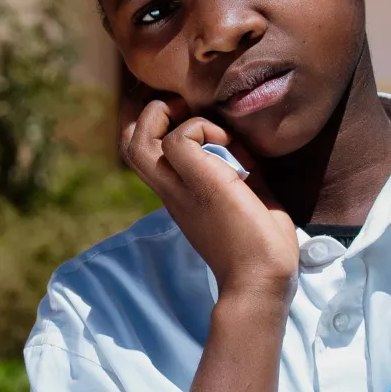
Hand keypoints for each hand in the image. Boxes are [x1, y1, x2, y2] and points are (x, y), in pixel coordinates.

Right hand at [121, 96, 297, 302]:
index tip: (196, 122)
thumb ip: (238, 172)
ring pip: (134, 141)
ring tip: (200, 122)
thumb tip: (242, 148)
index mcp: (182, 195)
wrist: (262, 279)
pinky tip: (232, 147)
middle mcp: (172, 191)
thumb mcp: (246, 198)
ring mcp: (179, 189)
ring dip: (164, 117)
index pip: (147, 156)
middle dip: (149, 114)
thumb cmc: (262, 247)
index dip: (158, 129)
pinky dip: (203, 128)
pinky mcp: (198, 182)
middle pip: (128, 145)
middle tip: (185, 112)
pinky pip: (179, 138)